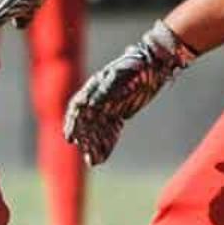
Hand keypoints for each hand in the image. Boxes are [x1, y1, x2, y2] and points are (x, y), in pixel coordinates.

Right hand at [64, 19, 197, 165]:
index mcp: (93, 88)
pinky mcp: (119, 113)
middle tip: (86, 157)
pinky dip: (107, 143)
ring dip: (95, 145)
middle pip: (87, 123)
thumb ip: (104, 91)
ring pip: (98, 130)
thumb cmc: (134, 65)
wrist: (153, 63)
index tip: (70, 138)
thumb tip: (89, 106)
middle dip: (86, 141)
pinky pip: (111, 130)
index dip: (72, 124)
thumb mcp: (118, 75)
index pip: (77, 109)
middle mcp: (97, 99)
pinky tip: (103, 156)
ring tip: (93, 162)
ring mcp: (108, 107)